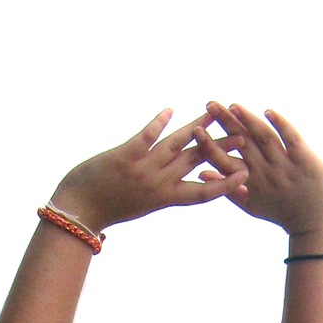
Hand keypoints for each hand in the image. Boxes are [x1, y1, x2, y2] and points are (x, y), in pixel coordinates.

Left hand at [52, 109, 247, 234]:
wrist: (77, 212)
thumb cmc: (107, 208)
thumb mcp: (140, 204)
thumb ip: (161, 188)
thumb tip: (177, 175)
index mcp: (163, 199)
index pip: (202, 193)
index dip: (225, 185)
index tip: (245, 177)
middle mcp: (157, 185)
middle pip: (195, 163)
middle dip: (221, 149)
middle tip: (243, 136)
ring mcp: (142, 170)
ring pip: (176, 146)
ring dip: (197, 129)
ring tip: (214, 114)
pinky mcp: (124, 157)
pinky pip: (145, 137)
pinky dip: (158, 123)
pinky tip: (170, 110)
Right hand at [199, 105, 322, 247]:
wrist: (317, 223)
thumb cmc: (282, 211)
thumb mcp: (251, 205)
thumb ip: (228, 188)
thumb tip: (202, 173)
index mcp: (251, 185)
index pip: (226, 162)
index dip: (210, 146)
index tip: (196, 130)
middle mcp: (266, 175)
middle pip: (243, 144)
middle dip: (225, 124)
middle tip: (210, 105)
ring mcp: (286, 166)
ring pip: (264, 138)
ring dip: (248, 120)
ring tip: (233, 106)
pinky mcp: (305, 160)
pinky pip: (291, 138)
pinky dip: (280, 124)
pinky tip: (268, 111)